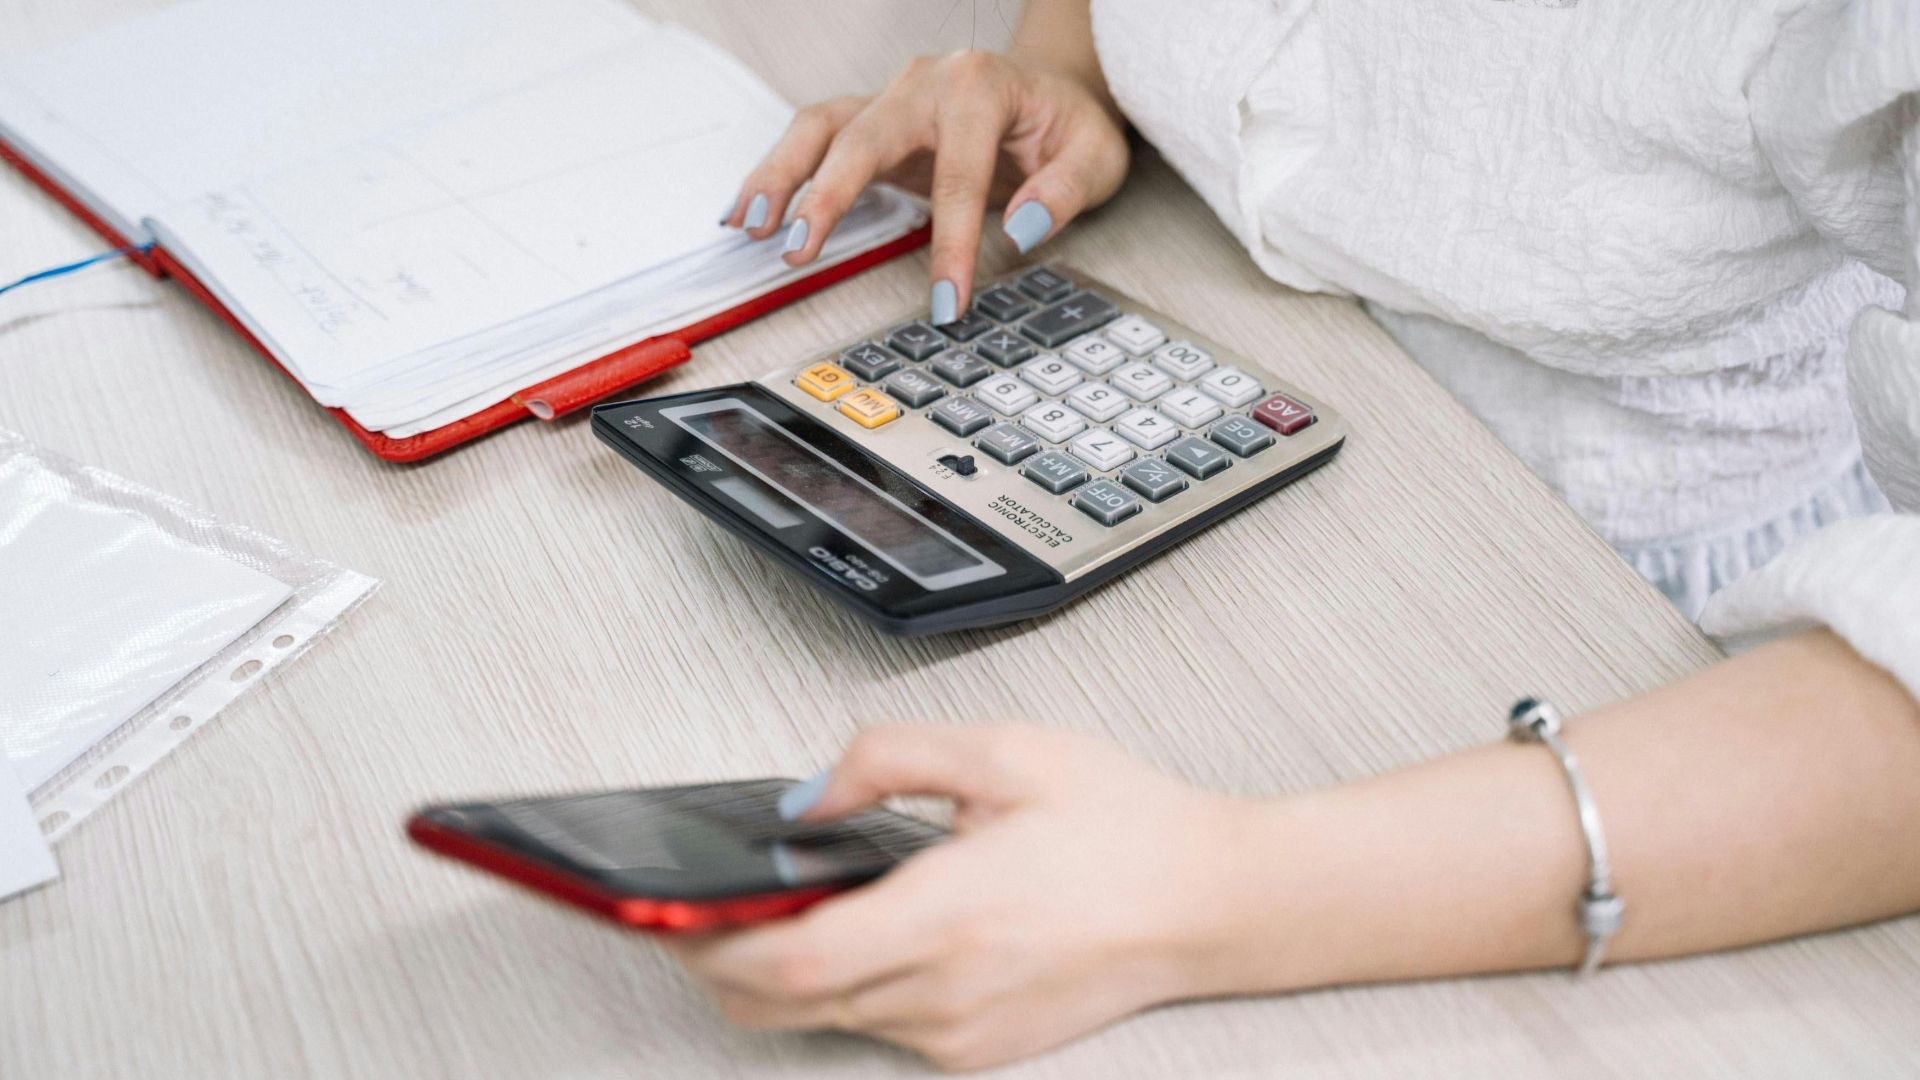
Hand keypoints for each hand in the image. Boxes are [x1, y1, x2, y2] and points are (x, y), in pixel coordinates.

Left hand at [663, 726, 1256, 1070]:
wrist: (1213, 902)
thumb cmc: (1126, 826)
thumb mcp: (1005, 751)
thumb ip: (887, 757)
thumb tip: (806, 797)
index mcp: (951, 914)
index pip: (788, 963)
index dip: (709, 944)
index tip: (667, 912)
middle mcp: (947, 992)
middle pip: (782, 1005)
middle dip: (718, 962)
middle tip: (689, 911)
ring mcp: (961, 1034)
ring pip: (823, 1019)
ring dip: (779, 974)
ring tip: (768, 911)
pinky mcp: (976, 1050)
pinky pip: (876, 1027)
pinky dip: (842, 987)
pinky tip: (858, 932)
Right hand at [719, 50, 1129, 323]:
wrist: (1051, 91)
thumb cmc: (1068, 124)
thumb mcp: (1095, 156)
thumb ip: (1063, 191)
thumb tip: (1020, 226)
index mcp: (980, 87)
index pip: (959, 174)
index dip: (951, 246)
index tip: (945, 303)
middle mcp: (924, 83)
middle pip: (863, 136)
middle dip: (828, 195)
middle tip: (801, 250)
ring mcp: (891, 98)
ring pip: (820, 128)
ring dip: (780, 176)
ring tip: (751, 227)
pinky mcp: (871, 121)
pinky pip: (813, 140)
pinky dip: (777, 174)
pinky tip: (747, 212)